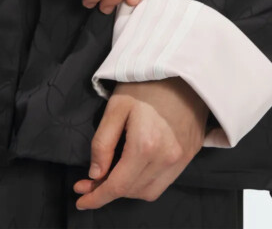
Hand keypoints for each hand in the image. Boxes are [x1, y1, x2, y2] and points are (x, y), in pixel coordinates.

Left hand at [73, 77, 209, 208]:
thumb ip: (102, 144)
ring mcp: (182, 157)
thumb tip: (96, 173)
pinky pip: (166, 180)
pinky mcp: (191, 153)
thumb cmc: (147, 84)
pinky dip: (147, 182)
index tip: (81, 200)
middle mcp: (167, 157)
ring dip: (129, 189)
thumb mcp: (116, 108)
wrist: (183, 72)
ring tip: (115, 175)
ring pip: (150, 191)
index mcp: (146, 145)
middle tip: (92, 180)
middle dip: (108, 191)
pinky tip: (137, 169)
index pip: (117, 186)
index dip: (96, 197)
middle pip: (132, 191)